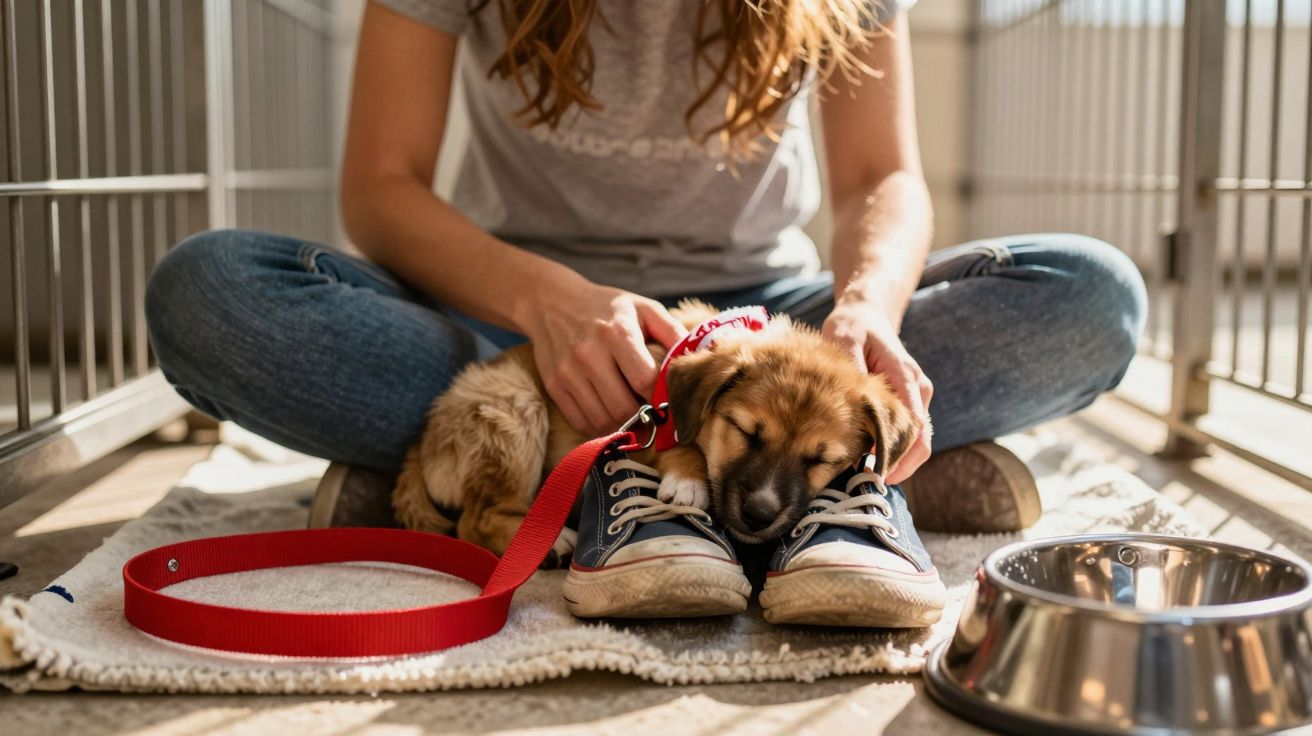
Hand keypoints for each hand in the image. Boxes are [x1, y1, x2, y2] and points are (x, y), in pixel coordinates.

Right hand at [521, 280, 685, 436]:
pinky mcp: (554, 386)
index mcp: (617, 333)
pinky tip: (611, 415)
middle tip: (654, 416)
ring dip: (623, 427)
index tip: (672, 404)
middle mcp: (590, 354)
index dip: (663, 399)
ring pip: (602, 421)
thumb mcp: (644, 308)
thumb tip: (700, 358)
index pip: (646, 382)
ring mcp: (568, 373)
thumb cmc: (607, 307)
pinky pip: (581, 422)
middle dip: (644, 418)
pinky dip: (600, 427)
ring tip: (634, 416)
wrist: (552, 302)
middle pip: (623, 408)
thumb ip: (673, 333)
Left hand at [822, 297, 932, 483]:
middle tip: (865, 485)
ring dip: (894, 463)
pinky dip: (890, 452)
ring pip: (915, 443)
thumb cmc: (851, 327)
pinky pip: (906, 436)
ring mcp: (916, 398)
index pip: (914, 427)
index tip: (875, 476)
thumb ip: (853, 369)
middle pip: (920, 443)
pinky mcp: (908, 403)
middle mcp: (917, 390)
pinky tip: (865, 462)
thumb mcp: (843, 338)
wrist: (866, 314)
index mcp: (905, 377)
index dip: (899, 457)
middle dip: (898, 468)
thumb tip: (859, 403)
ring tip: (861, 477)